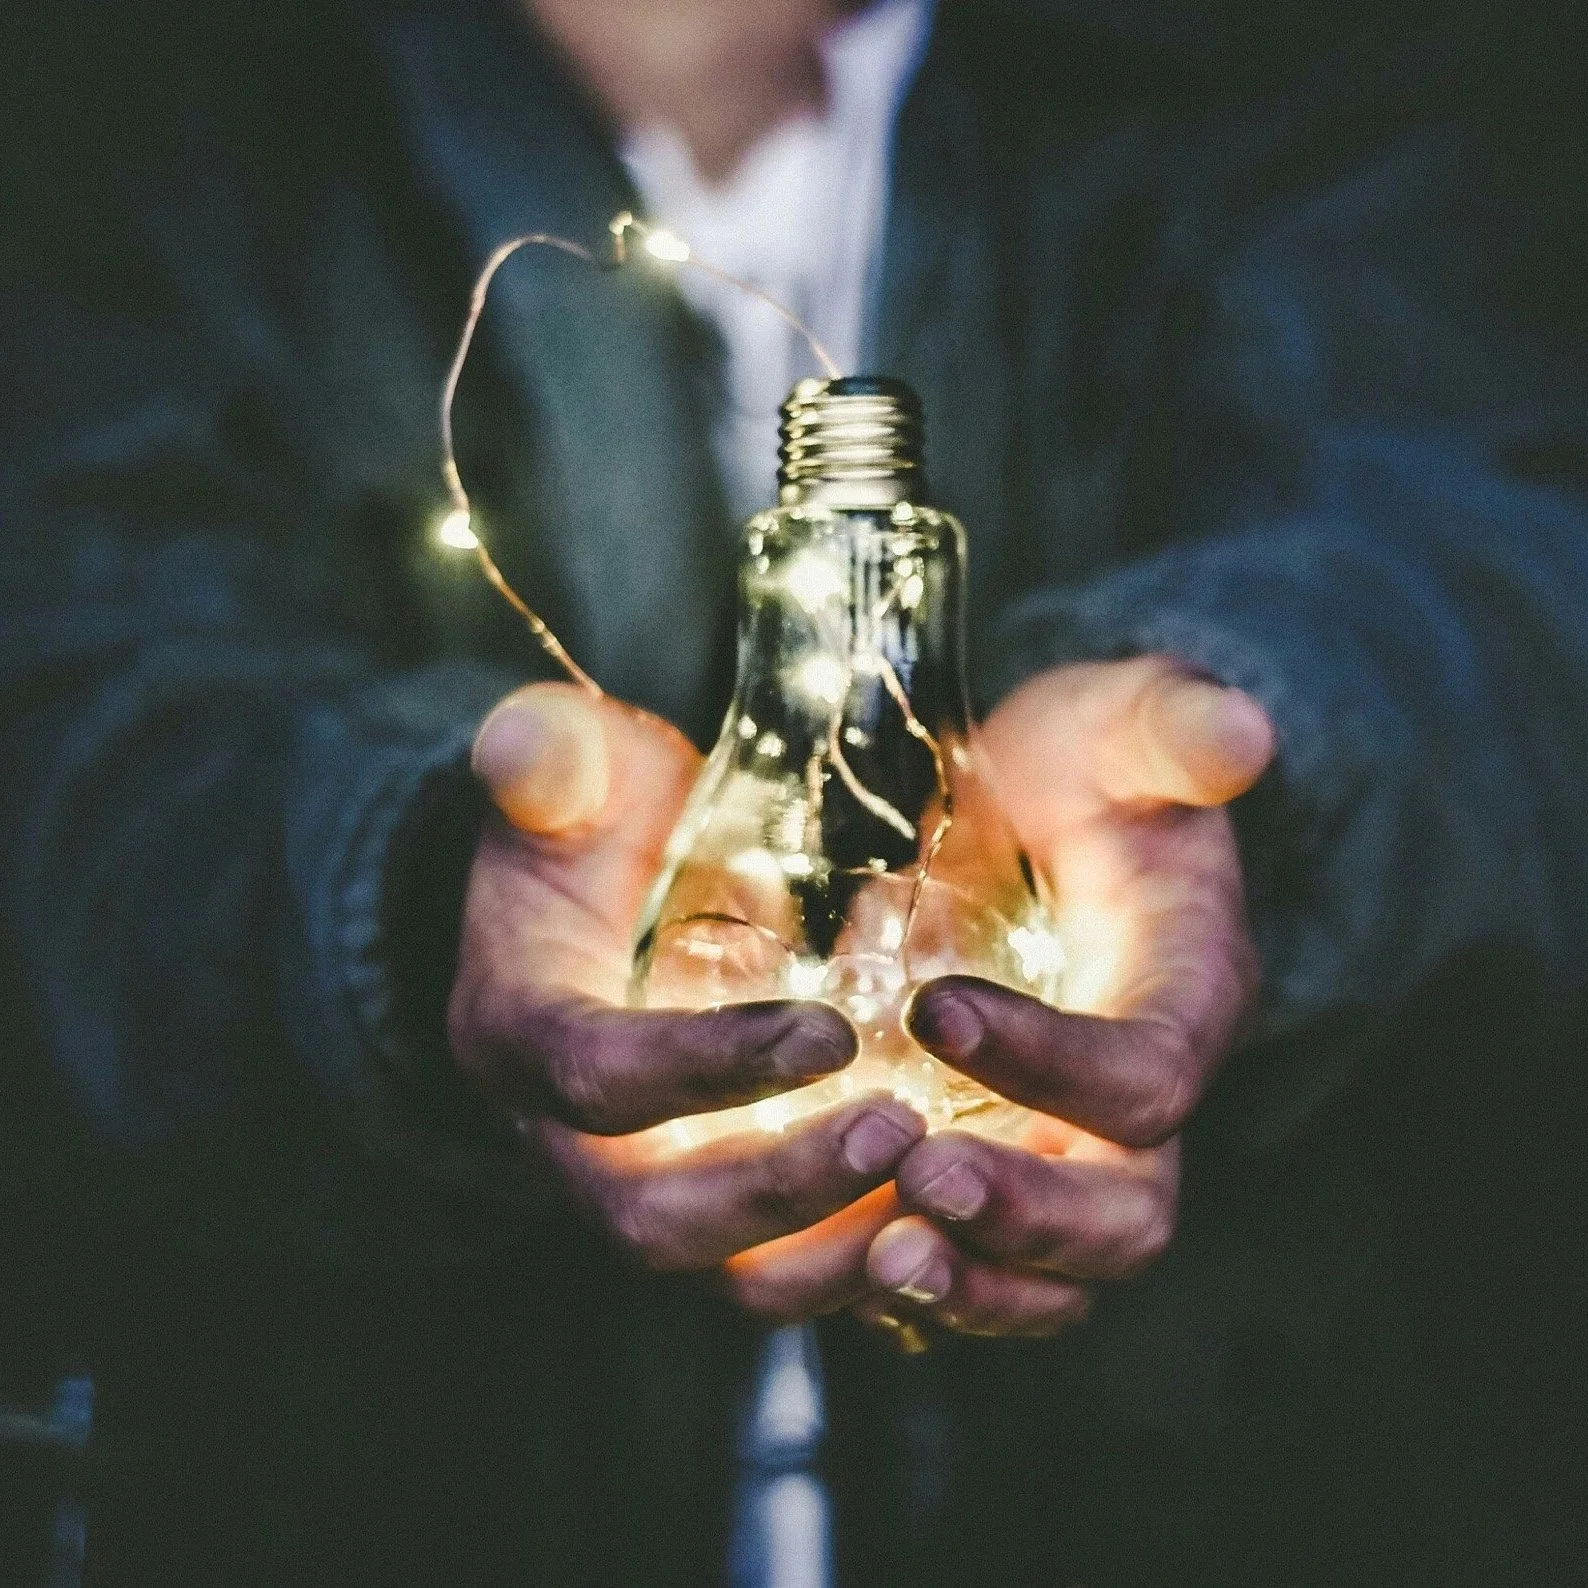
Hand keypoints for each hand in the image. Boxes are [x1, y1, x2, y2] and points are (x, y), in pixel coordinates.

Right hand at [449, 683, 925, 1275]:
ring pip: (729, 1274)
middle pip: (656, 1218)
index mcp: (521, 1033)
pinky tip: (958, 1222)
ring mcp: (649, 1186)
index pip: (596, 1076)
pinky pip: (789, 1271)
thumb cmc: (595, 825)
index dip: (705, 1067)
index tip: (829, 1032)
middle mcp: (571, 1141)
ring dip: (836, 1252)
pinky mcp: (721, 1207)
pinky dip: (868, 1265)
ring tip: (948, 1192)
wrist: (603, 898)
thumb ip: (550, 758)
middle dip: (780, 1190)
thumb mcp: (571, 774)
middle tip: (901, 1130)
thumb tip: (522, 745)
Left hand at [857, 656, 1274, 1339]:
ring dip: (972, 1284)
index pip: (1147, 1074)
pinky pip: (978, 1269)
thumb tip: (1239, 731)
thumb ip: (1170, 727)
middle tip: (919, 1178)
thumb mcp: (1118, 725)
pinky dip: (918, 1287)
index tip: (932, 1008)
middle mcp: (1138, 1102)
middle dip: (1027, 1214)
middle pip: (1125, 1214)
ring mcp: (1069, 1151)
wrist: (1036, 816)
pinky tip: (834, 1257)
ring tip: (878, 1259)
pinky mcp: (1001, 1170)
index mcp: (1185, 998)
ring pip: (1055, 1276)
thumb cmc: (1081, 769)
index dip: (1053, 1061)